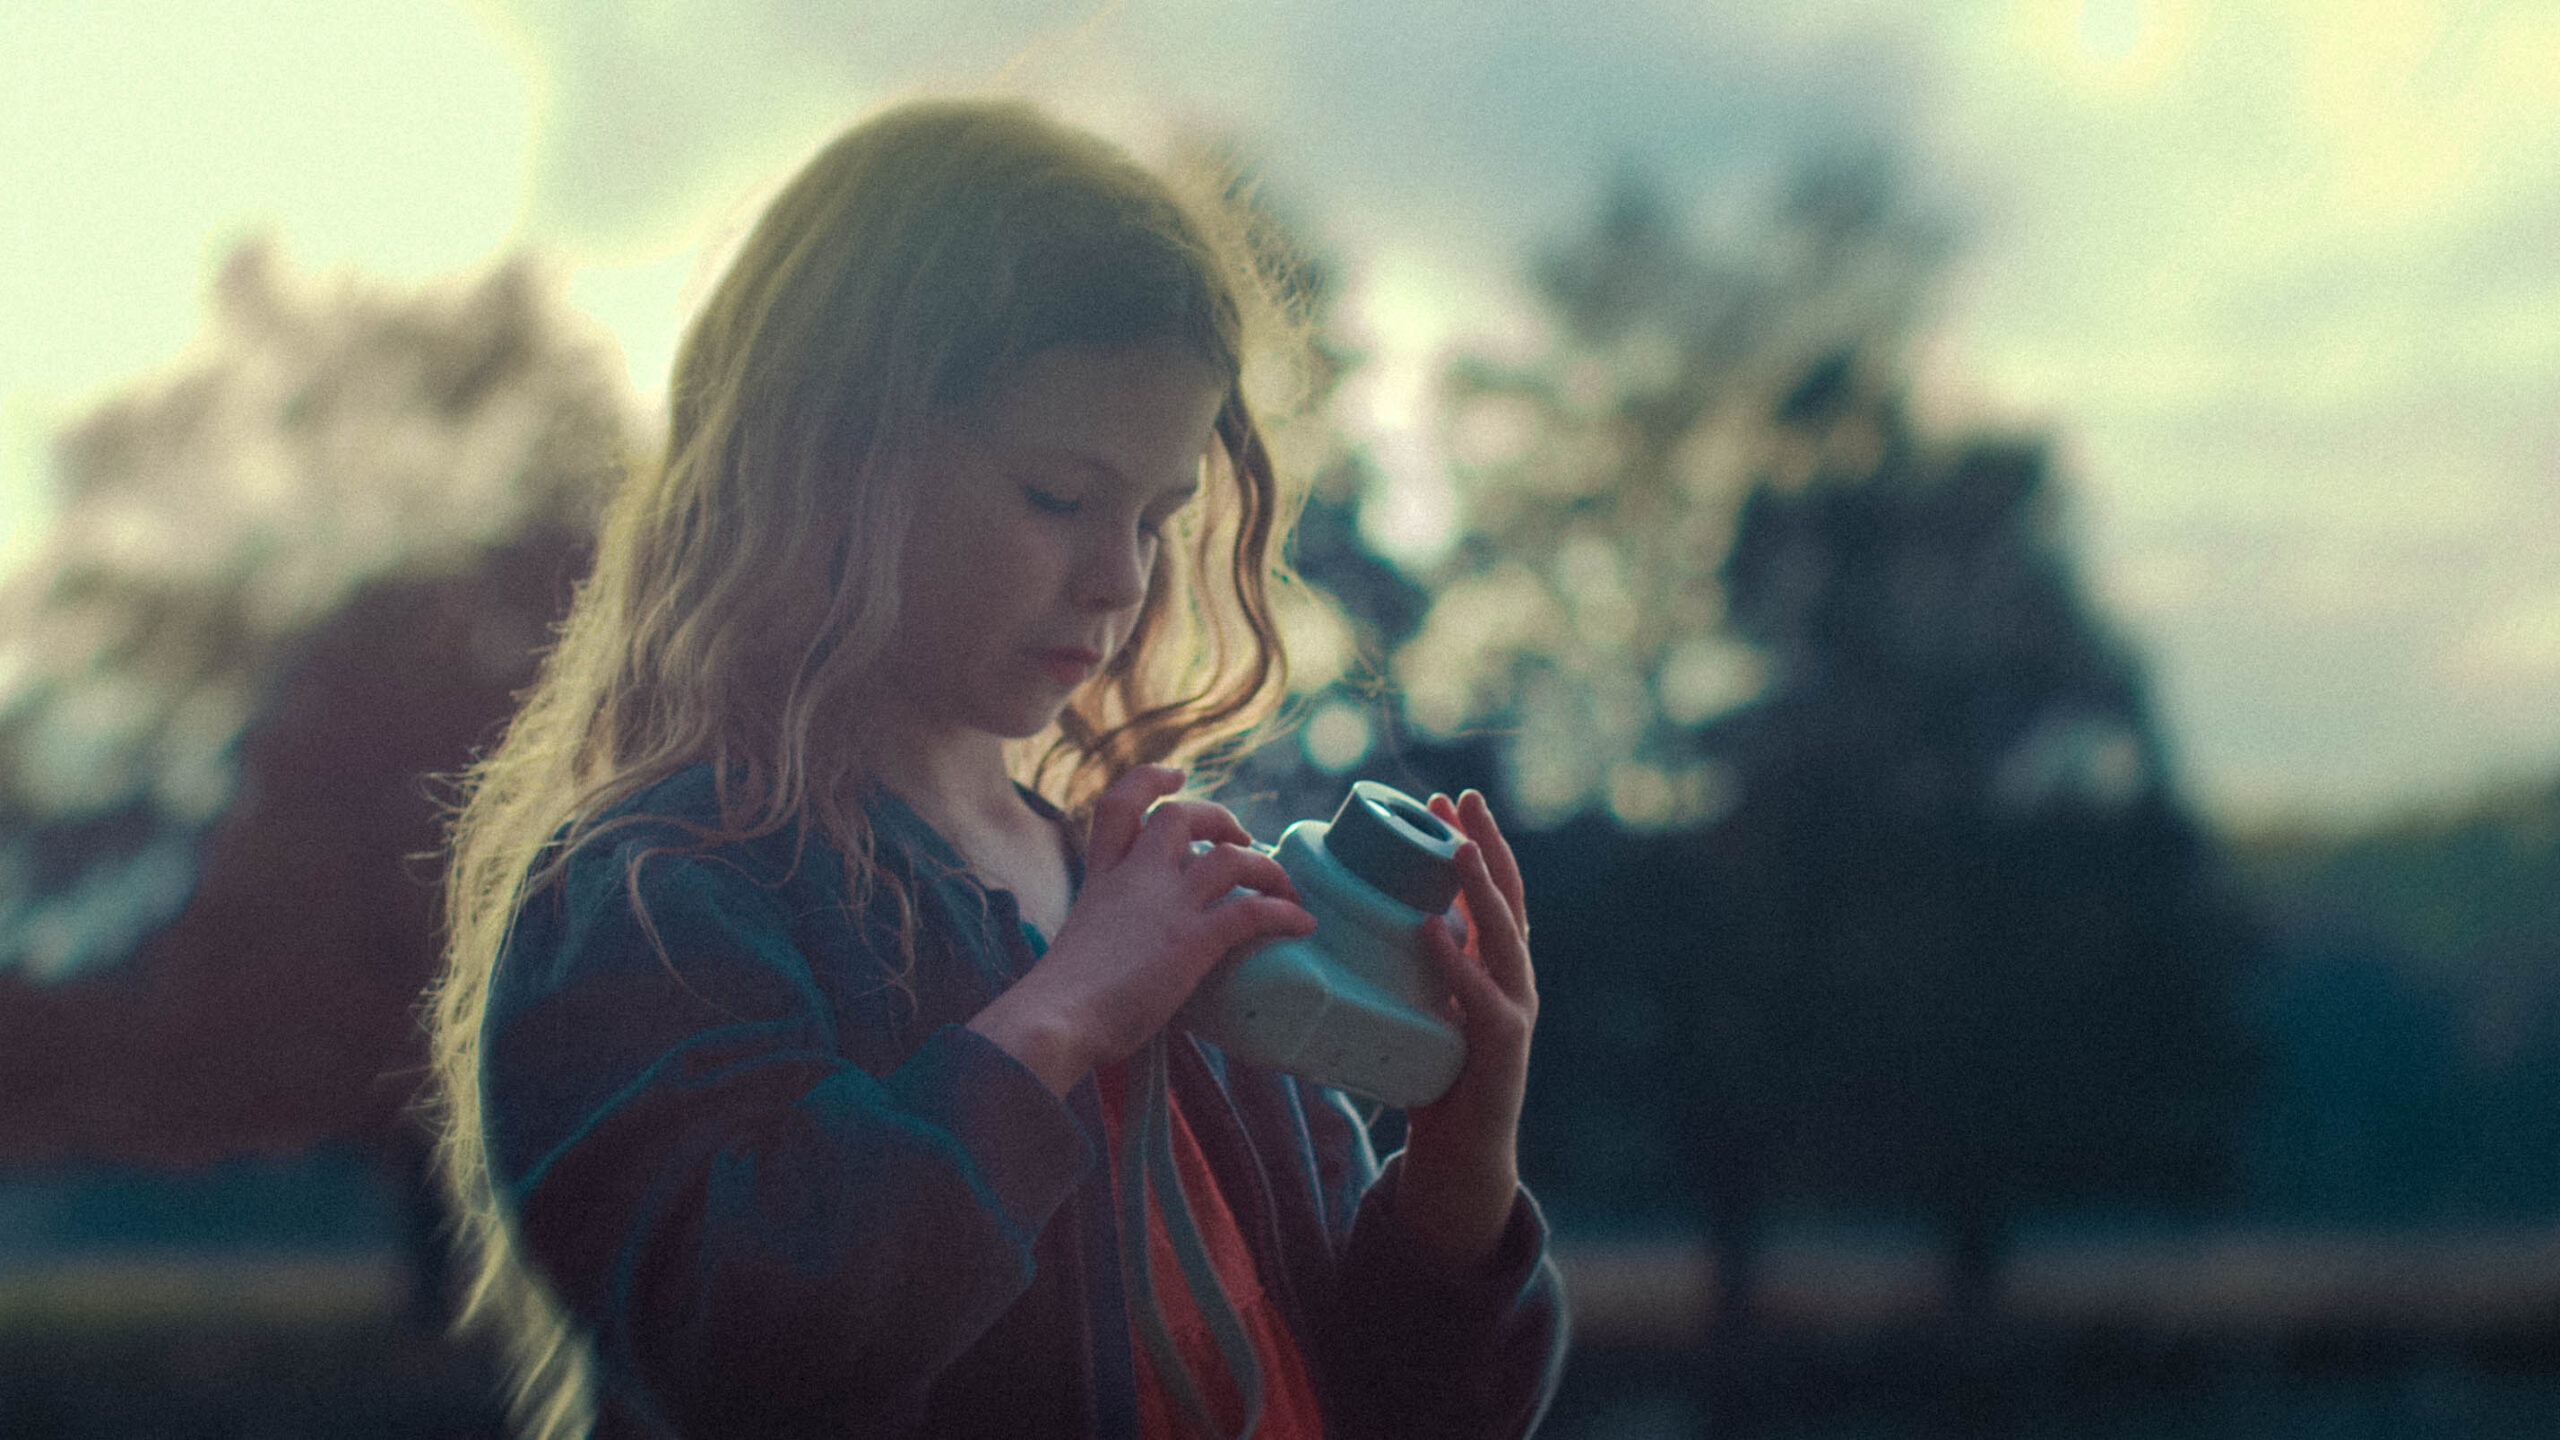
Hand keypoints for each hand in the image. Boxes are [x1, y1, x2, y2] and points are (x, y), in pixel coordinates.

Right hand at [969, 765, 1314, 1094]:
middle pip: (1181, 816)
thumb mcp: (1080, 943)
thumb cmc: (1059, 1001)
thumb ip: (1108, 932)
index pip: (1118, 806)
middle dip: (1219, 818)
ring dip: (1266, 866)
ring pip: (1230, 857)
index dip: (1149, 781)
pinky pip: (1252, 910)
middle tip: (1242, 840)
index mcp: (1101, 878)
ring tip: (1283, 886)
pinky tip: (1301, 924)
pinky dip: (1283, 912)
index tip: (1175, 776)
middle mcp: (1134, 878)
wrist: (1056, 1020)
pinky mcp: (1193, 938)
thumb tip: (1122, 959)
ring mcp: (1166, 904)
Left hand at [1396, 789, 1539, 1271]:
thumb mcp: (1412, 1010)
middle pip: (1508, 898)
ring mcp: (1514, 1011)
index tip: (1444, 799)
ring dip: (1481, 889)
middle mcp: (1512, 979)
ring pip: (1505, 937)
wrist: (1461, 1158)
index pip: (1491, 890)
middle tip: (1459, 800)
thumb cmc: (1432, 1079)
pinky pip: (1482, 1000)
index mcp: (1493, 966)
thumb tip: (1321, 925)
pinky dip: (1458, 965)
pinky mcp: (1501, 1050)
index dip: (1473, 841)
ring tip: (1455, 849)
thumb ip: (1392, 972)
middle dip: (1484, 845)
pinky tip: (1438, 933)